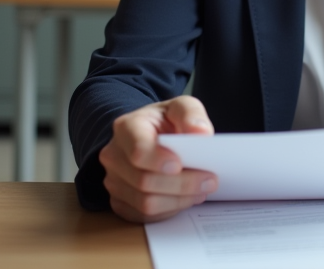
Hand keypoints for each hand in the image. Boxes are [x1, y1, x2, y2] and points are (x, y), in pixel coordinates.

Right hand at [98, 96, 217, 222]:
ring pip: (145, 203)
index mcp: (126, 128)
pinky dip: (169, 210)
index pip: (137, 150)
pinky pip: (144, 215)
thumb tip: (202, 132)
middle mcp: (113, 156)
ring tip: (201, 190)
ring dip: (179, 200)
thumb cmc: (165, 122)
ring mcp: (113, 181)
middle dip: (182, 184)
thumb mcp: (180, 107)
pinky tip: (184, 197)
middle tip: (210, 180)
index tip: (180, 164)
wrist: (150, 136)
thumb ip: (191, 114)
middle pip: (144, 181)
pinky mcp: (119, 202)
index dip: (158, 160)